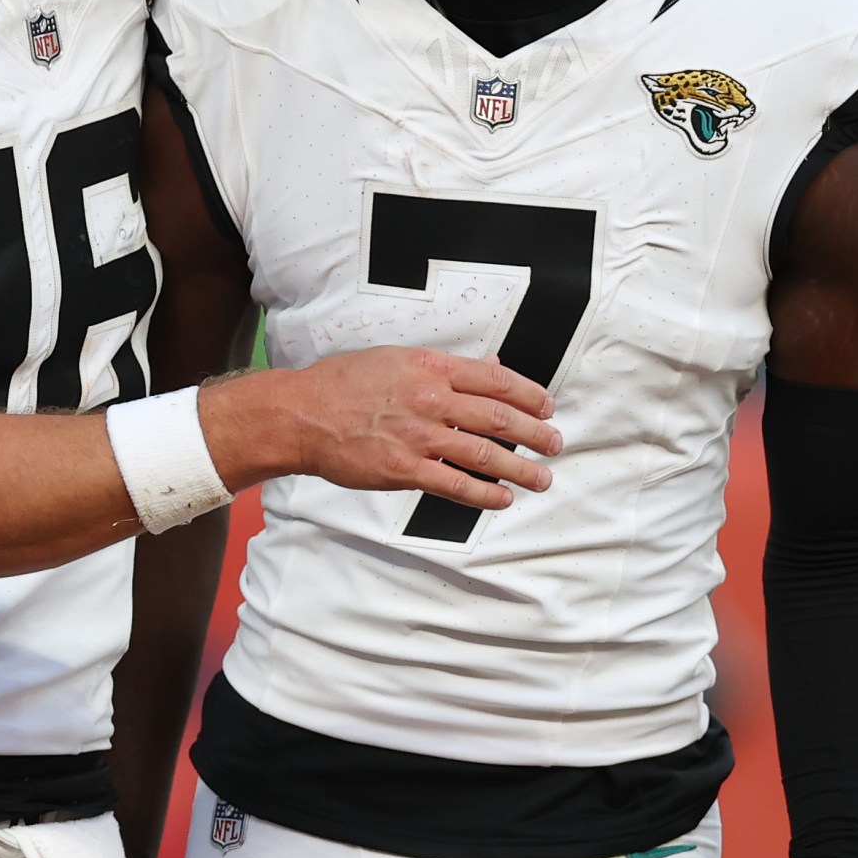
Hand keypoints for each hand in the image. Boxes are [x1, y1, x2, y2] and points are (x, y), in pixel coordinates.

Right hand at [214, 348, 561, 509]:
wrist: (302, 414)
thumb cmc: (344, 383)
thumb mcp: (396, 359)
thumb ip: (443, 367)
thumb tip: (489, 366)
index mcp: (429, 367)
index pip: (494, 379)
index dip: (528, 395)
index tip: (547, 406)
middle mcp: (429, 399)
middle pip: (497, 417)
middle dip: (534, 433)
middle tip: (555, 443)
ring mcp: (418, 436)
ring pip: (484, 453)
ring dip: (520, 468)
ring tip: (541, 478)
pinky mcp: (404, 469)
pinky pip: (455, 484)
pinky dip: (484, 493)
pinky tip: (502, 498)